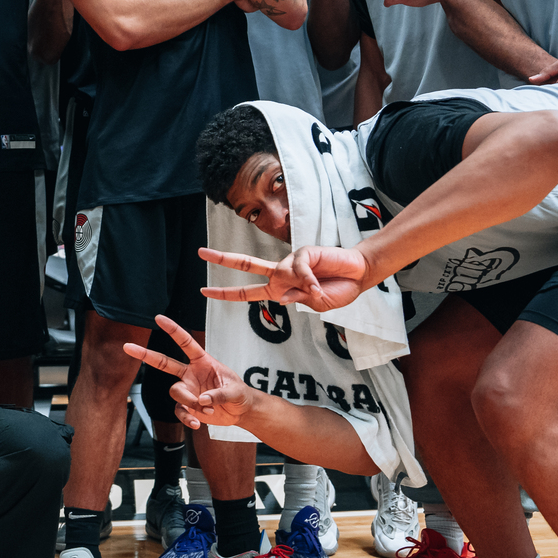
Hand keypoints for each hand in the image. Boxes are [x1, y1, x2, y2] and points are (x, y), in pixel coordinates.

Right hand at [123, 314, 259, 429]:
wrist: (240, 412)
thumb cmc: (239, 394)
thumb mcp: (235, 390)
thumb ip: (219, 394)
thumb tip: (202, 400)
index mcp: (203, 362)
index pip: (185, 343)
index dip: (172, 330)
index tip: (159, 318)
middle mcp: (190, 374)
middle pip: (164, 363)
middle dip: (146, 355)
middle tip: (128, 347)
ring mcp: (187, 390)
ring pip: (175, 392)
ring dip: (189, 402)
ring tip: (207, 410)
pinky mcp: (187, 407)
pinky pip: (180, 412)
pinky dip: (188, 419)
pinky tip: (198, 423)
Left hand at [199, 243, 371, 310]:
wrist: (357, 276)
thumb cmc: (337, 291)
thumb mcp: (318, 305)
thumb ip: (300, 300)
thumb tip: (284, 297)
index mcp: (279, 290)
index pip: (247, 292)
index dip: (226, 293)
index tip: (204, 291)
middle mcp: (280, 275)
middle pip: (245, 265)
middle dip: (222, 259)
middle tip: (200, 252)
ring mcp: (289, 263)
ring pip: (278, 267)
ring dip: (297, 282)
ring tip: (319, 289)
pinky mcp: (302, 253)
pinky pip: (299, 268)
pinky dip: (309, 279)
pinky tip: (319, 285)